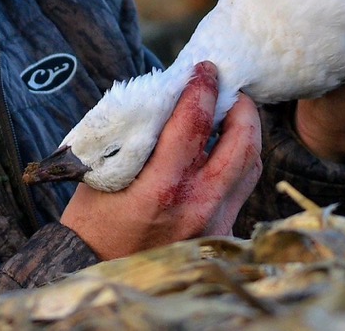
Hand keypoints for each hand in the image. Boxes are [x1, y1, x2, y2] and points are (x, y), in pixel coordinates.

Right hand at [59, 61, 262, 259]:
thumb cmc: (94, 221)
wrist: (98, 274)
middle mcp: (196, 207)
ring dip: (244, 135)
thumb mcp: (104, 174)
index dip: (202, 89)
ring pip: (250, 167)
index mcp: (162, 189)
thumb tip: (164, 97)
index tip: (204, 70)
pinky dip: (235, 165)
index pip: (194, 125)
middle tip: (228, 90)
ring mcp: (214, 225)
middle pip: (242, 144)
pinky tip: (220, 152)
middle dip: (240, 108)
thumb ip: (137, 138)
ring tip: (229, 116)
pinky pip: (240, 191)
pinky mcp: (220, 236)